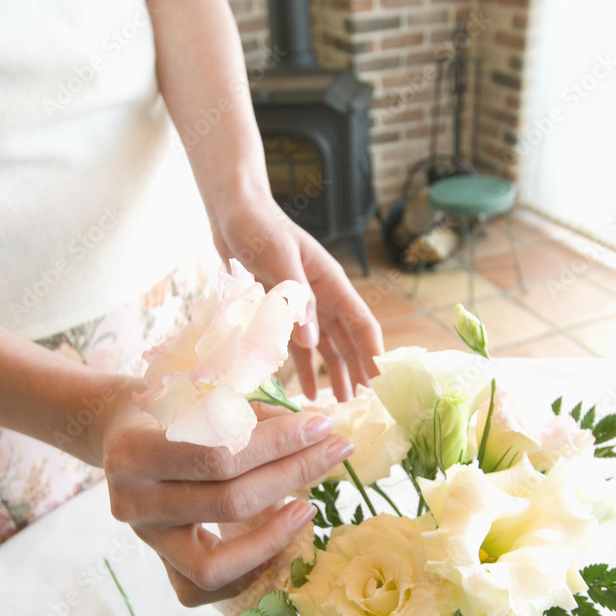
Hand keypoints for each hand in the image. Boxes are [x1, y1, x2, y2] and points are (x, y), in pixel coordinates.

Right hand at [98, 385, 352, 604]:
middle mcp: (132, 503)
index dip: (278, 443)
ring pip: (217, 563)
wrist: (125, 432)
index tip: (322, 426)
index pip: (220, 455)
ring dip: (275, 537)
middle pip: (228, 503)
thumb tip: (320, 425)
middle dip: (292, 475)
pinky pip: (209, 588)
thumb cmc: (173, 408)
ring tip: (309, 506)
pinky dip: (251, 569)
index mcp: (133, 452)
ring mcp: (146, 541)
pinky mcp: (161, 565)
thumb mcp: (204, 395)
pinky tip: (283, 537)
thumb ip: (257, 414)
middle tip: (334, 451)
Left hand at [210, 191, 384, 400]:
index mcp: (331, 282)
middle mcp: (322, 298)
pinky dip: (304, 369)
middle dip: (358, 370)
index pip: (362, 322)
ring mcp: (304, 306)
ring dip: (335, 374)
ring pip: (327, 348)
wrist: (233, 211)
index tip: (381, 380)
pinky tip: (307, 392)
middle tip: (366, 403)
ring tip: (341, 404)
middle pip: (348, 340)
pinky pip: (298, 347)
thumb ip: (296, 298)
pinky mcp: (282, 312)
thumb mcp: (278, 258)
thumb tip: (311, 341)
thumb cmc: (259, 226)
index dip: (372, 351)